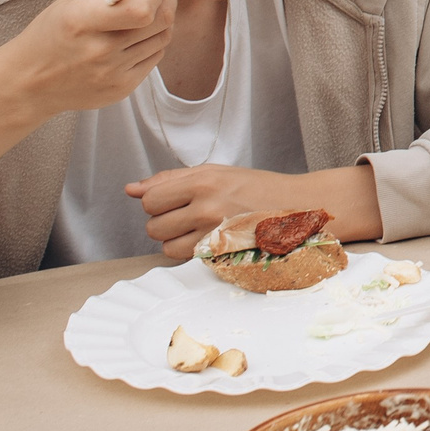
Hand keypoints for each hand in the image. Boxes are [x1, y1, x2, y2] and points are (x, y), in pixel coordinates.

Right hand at [0, 0, 176, 116]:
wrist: (31, 81)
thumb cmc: (53, 32)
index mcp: (83, 21)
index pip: (140, 9)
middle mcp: (100, 51)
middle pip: (159, 23)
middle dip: (167, 0)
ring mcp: (112, 74)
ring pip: (162, 39)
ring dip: (161, 21)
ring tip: (146, 13)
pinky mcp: (121, 89)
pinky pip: (155, 59)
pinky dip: (152, 43)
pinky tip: (136, 36)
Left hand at [127, 162, 383, 256]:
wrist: (298, 207)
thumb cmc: (257, 187)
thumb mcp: (215, 172)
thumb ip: (170, 180)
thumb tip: (131, 189)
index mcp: (203, 180)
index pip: (150, 199)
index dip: (158, 203)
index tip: (175, 201)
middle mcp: (206, 206)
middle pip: (153, 226)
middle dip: (166, 223)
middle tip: (191, 215)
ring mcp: (214, 233)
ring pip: (165, 247)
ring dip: (177, 241)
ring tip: (202, 228)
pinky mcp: (222, 254)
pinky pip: (185, 258)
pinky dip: (191, 252)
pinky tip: (211, 240)